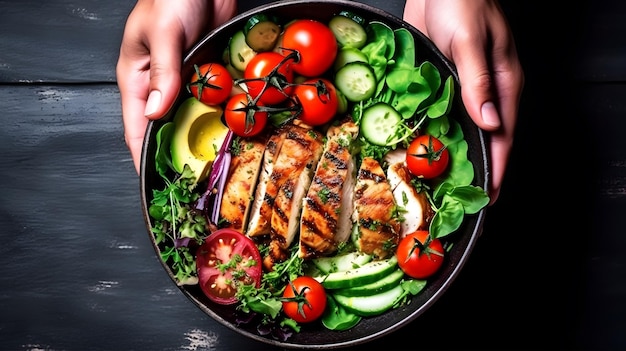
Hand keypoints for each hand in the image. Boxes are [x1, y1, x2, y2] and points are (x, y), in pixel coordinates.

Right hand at [116, 0, 235, 173]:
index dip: (142, 157)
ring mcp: (187, 80)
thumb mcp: (163, 34)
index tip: (154, 183)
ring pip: (194, 117)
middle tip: (194, 182)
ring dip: (205, 136)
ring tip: (218, 164)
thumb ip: (163, 73)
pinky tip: (237, 129)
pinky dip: (224, 113)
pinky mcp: (209, 72)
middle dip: (177, 154)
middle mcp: (162, 84)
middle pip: (166, 128)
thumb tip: (157, 112)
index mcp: (138, 78)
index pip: (136, 127)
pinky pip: (215, 99)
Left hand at [403, 0, 523, 204]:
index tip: (489, 197)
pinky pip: (440, 115)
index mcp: (503, 84)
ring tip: (438, 184)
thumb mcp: (471, 42)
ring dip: (452, 154)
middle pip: (483, 139)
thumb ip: (478, 82)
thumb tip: (490, 123)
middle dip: (473, 169)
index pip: (503, 136)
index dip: (497, 169)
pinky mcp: (442, 83)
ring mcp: (463, 89)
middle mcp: (485, 92)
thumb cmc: (464, 3)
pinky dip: (433, 132)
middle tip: (458, 200)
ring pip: (461, 130)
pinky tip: (421, 148)